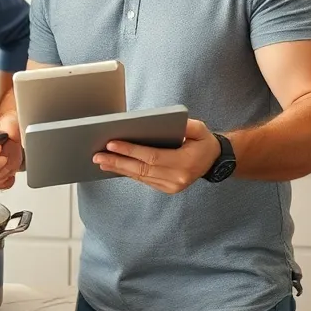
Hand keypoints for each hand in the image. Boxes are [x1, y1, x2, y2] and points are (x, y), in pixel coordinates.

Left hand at [92, 119, 221, 194]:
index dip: (130, 150)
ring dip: (119, 168)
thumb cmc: (203, 141)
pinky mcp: (167, 189)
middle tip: (97, 155)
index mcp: (185, 162)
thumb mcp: (199, 129)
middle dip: (117, 161)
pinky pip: (144, 180)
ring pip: (140, 176)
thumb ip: (185, 126)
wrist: (213, 160)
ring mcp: (172, 186)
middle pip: (141, 169)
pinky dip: (128, 173)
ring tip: (101, 161)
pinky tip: (115, 166)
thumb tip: (162, 122)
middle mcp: (178, 178)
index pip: (152, 156)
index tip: (111, 143)